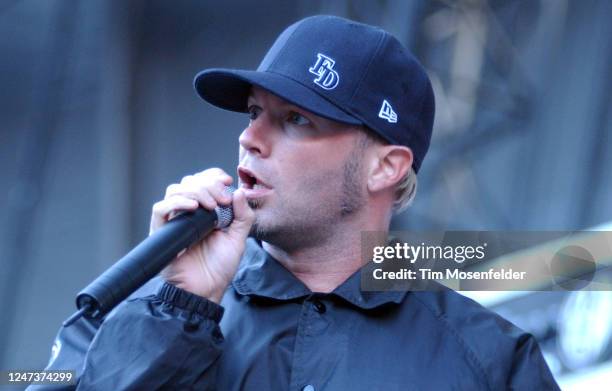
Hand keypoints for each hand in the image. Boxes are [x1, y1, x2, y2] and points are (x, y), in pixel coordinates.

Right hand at [150, 168, 254, 302]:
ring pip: (175, 190)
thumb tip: (239, 192)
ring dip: (195, 192)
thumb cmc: (220, 267)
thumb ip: (243, 215)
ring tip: (210, 206)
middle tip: (222, 200)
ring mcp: (174, 221)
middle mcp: (189, 212)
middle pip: (190, 182)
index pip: (203, 181)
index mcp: (206, 211)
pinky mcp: (162, 232)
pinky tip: (192, 208)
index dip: (214, 176)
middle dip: (208, 185)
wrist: (207, 290)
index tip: (227, 181)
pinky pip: (160, 208)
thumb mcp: (238, 238)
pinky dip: (176, 202)